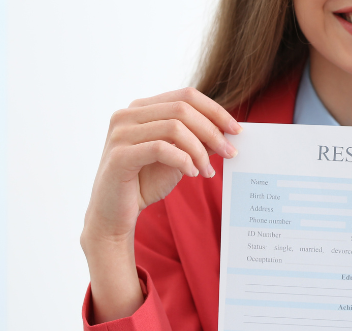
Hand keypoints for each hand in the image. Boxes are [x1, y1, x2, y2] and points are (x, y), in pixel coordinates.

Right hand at [80, 87, 240, 322]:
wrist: (115, 213)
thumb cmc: (145, 182)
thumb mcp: (178, 157)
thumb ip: (196, 141)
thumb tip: (227, 132)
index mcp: (142, 108)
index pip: (186, 95)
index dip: (216, 110)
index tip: (236, 130)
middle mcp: (127, 115)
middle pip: (183, 109)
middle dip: (213, 131)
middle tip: (231, 152)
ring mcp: (120, 133)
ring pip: (174, 127)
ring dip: (199, 150)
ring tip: (208, 171)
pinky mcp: (119, 156)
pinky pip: (161, 149)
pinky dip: (183, 160)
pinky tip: (192, 173)